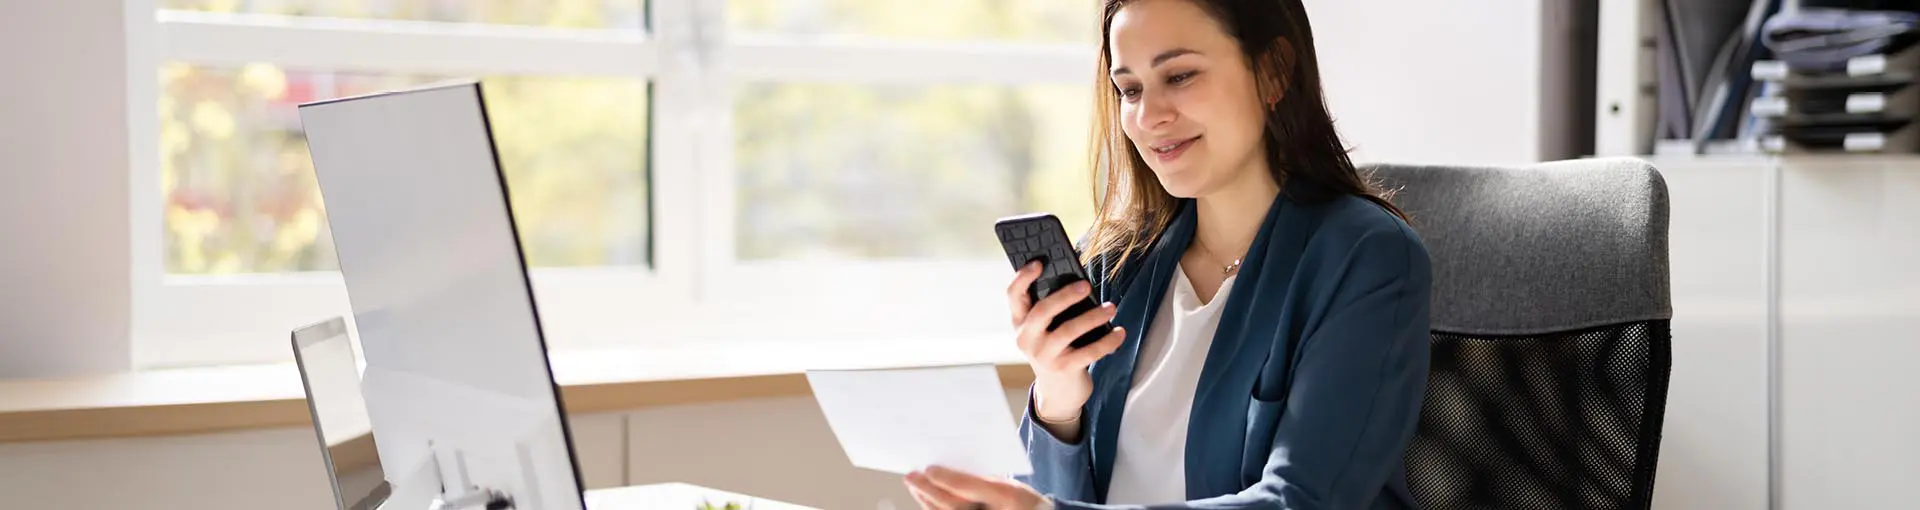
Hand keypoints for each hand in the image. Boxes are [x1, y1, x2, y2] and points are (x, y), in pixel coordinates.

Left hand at [904, 466, 1045, 509]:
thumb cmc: (1017, 502)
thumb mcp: (1005, 484)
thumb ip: (981, 477)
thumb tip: (951, 467)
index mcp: (1003, 495)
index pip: (966, 488)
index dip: (945, 478)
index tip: (929, 468)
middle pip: (951, 503)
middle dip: (928, 489)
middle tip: (911, 476)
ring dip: (926, 500)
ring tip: (914, 486)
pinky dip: (932, 508)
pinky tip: (924, 499)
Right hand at [1006, 262, 1125, 419]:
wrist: (1058, 391)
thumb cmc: (1056, 348)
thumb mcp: (1046, 329)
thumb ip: (1053, 308)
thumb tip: (1078, 281)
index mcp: (1020, 322)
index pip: (1013, 296)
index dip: (1023, 278)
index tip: (1039, 262)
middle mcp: (1027, 339)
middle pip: (1043, 311)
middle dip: (1065, 296)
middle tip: (1086, 285)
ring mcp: (1045, 356)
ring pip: (1068, 331)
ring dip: (1093, 317)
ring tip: (1111, 307)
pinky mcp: (1065, 369)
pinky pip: (1089, 352)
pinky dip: (1108, 341)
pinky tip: (1120, 332)